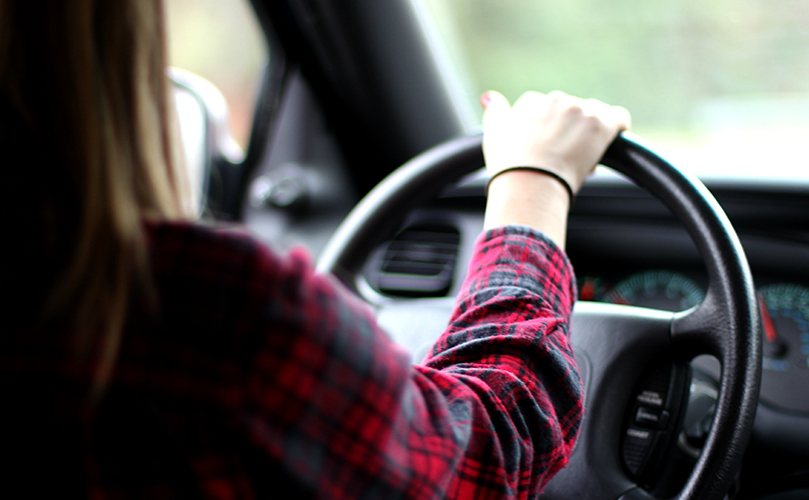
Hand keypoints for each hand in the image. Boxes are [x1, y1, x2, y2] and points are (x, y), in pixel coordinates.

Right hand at [481, 91, 629, 247]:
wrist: (528, 183)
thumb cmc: (508, 166)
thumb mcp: (493, 135)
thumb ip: (495, 112)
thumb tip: (491, 97)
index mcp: (532, 101)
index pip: (548, 111)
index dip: (551, 133)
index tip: (549, 152)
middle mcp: (557, 99)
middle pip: (572, 114)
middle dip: (571, 134)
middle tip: (564, 161)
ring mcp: (580, 110)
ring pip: (595, 117)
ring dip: (591, 135)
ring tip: (582, 160)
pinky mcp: (601, 123)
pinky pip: (618, 118)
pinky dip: (617, 129)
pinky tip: (610, 144)